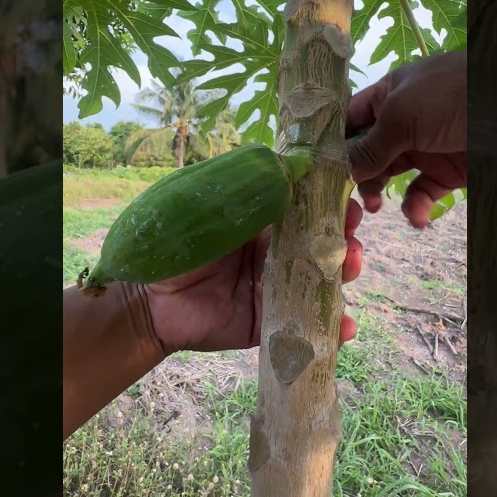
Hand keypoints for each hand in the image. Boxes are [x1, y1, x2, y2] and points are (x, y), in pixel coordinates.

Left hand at [143, 198, 364, 353]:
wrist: (145, 298)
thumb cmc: (171, 244)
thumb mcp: (204, 204)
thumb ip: (242, 187)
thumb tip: (290, 166)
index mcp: (261, 224)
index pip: (305, 211)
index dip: (330, 205)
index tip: (347, 201)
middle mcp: (273, 256)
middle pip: (321, 247)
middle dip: (344, 241)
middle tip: (351, 240)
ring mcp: (273, 291)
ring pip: (320, 284)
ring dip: (343, 276)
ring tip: (349, 269)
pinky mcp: (268, 325)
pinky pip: (303, 326)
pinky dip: (330, 329)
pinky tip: (345, 327)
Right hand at [347, 50, 465, 227]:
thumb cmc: (450, 96)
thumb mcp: (402, 115)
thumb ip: (370, 145)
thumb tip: (341, 170)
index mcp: (387, 97)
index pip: (349, 121)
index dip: (332, 145)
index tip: (316, 174)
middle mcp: (401, 123)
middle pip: (366, 153)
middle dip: (353, 177)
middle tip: (345, 202)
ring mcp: (424, 148)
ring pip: (390, 176)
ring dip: (378, 192)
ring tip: (376, 208)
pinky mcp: (447, 172)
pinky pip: (422, 194)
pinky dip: (415, 208)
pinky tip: (415, 218)